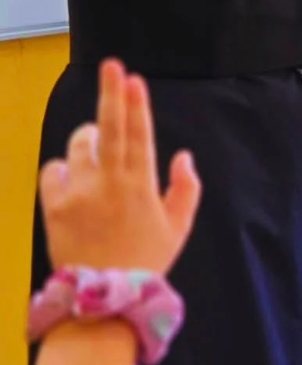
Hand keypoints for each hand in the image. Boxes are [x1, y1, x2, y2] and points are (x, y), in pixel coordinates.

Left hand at [38, 60, 201, 274]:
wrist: (103, 298)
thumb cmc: (145, 261)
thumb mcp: (178, 228)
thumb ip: (185, 189)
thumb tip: (183, 156)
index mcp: (141, 186)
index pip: (139, 135)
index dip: (137, 105)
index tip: (135, 80)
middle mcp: (110, 184)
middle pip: (110, 129)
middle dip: (111, 94)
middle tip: (112, 66)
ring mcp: (80, 194)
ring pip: (78, 147)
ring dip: (87, 139)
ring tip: (93, 145)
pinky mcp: (55, 207)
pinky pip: (52, 171)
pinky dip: (61, 169)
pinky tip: (71, 177)